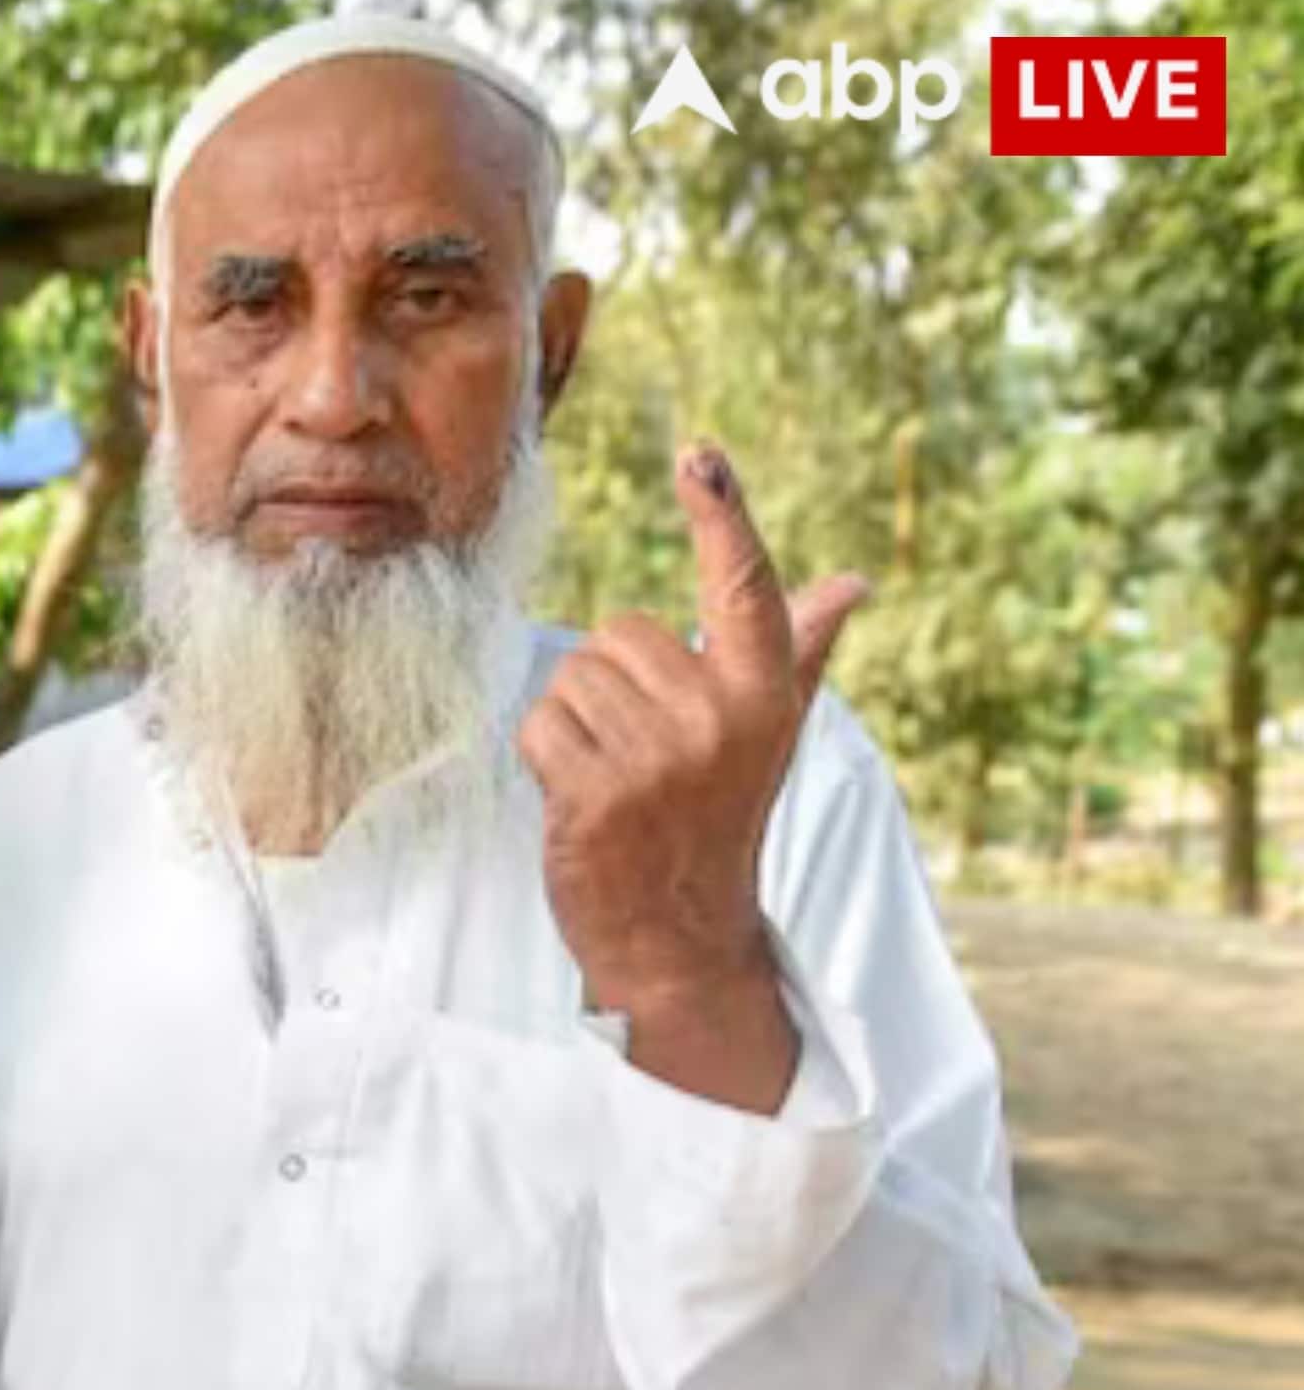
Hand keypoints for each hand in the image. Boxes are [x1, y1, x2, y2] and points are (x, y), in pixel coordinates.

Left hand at [520, 443, 866, 1112]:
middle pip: (617, 635)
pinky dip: (542, 758)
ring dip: (574, 728)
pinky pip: (536, 725)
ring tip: (613, 783)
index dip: (720, 515)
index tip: (699, 452)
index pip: (746, 587)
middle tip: (641, 757)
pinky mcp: (597, 794)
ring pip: (570, 680)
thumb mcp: (768, 735)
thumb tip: (851, 583)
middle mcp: (721, 717)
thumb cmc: (716, 822)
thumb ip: (800, 652)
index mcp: (766, 694)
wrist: (681, 936)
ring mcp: (660, 758)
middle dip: (612, 688)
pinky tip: (579, 803)